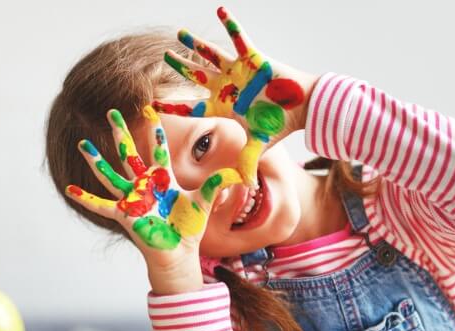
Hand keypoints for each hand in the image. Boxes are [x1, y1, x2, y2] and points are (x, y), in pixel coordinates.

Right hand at [64, 106, 241, 289]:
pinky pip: (101, 205)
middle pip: (130, 154)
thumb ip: (218, 185)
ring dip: (96, 160)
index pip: (159, 150)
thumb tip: (240, 174)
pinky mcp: (125, 215)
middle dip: (121, 133)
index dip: (155, 132)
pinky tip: (70, 189)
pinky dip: (86, 198)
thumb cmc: (188, 228)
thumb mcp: (205, 202)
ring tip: (82, 144)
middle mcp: (145, 186)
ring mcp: (133, 200)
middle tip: (111, 112)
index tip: (150, 111)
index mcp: (163, 180)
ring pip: (111, 174)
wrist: (179, 253)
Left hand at [155, 6, 318, 185]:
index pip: (192, 106)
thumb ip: (248, 162)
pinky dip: (231, 24)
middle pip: (196, 76)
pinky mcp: (253, 57)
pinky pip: (239, 37)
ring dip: (195, 44)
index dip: (172, 106)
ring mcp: (238, 70)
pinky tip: (220, 9)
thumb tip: (245, 188)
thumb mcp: (260, 144)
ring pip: (211, 54)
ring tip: (180, 34)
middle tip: (164, 57)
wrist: (303, 107)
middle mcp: (227, 86)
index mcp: (224, 105)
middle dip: (180, 67)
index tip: (152, 104)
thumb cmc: (280, 124)